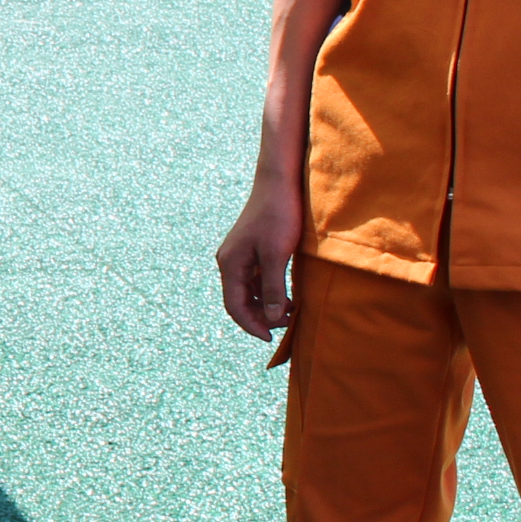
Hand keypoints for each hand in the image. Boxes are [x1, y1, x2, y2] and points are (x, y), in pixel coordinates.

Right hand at [214, 173, 307, 340]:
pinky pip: (256, 279)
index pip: (235, 306)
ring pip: (249, 291)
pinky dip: (269, 292)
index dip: (251, 326)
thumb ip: (272, 288)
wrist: (280, 182)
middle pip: (239, 301)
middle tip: (286, 325)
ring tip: (290, 312)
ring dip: (266, 306)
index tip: (271, 339)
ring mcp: (240, 256)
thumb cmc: (278, 216)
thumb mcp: (276, 255)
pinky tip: (287, 295)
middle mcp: (230, 262)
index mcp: (230, 264)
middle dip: (260, 317)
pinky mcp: (252, 249)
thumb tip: (270, 319)